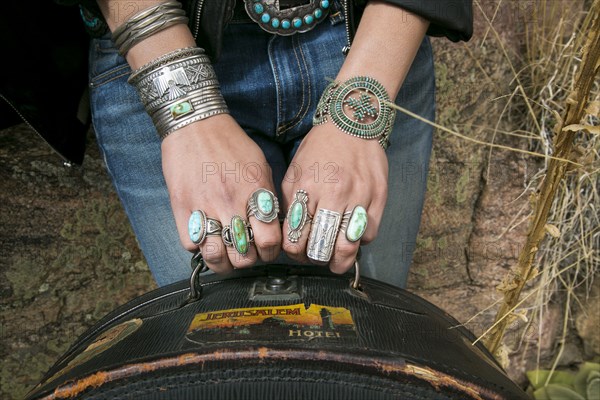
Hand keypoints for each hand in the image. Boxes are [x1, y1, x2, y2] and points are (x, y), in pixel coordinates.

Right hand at [162, 114, 280, 272]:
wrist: (195, 124)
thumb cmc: (230, 143)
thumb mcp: (260, 166)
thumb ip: (267, 196)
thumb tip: (273, 224)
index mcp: (255, 193)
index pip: (270, 241)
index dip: (270, 252)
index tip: (265, 249)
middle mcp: (231, 203)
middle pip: (244, 256)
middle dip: (247, 260)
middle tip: (244, 252)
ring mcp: (204, 207)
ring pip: (216, 258)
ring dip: (222, 262)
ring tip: (224, 255)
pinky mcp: (181, 207)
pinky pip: (190, 245)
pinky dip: (198, 247)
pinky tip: (204, 237)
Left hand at [281, 122, 387, 272]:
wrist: (351, 123)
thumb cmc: (319, 149)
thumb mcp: (295, 173)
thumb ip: (292, 204)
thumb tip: (291, 235)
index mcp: (307, 188)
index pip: (296, 238)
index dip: (295, 253)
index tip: (298, 252)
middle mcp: (333, 194)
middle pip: (322, 249)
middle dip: (316, 260)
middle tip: (317, 258)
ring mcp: (359, 196)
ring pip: (348, 247)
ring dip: (340, 260)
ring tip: (336, 261)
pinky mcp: (379, 196)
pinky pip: (369, 234)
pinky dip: (360, 241)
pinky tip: (352, 234)